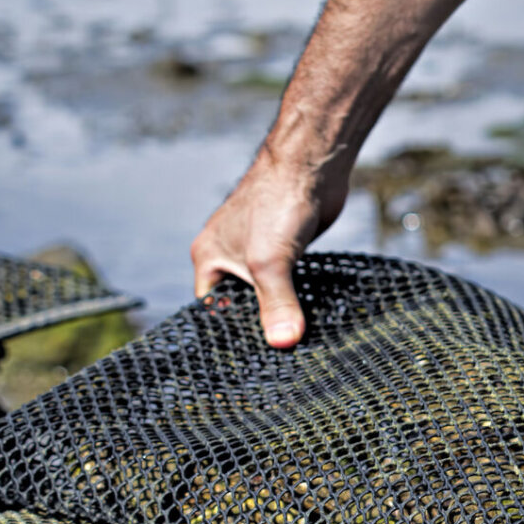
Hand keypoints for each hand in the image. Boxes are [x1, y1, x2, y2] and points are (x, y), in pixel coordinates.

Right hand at [189, 152, 348, 348]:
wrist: (311, 165)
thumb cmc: (277, 202)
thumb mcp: (270, 262)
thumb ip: (276, 304)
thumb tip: (284, 342)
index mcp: (210, 259)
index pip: (211, 309)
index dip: (229, 333)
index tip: (252, 359)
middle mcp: (230, 256)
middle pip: (241, 304)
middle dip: (258, 326)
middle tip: (279, 357)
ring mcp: (260, 252)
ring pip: (268, 294)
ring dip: (282, 311)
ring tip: (297, 343)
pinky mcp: (287, 249)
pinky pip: (289, 283)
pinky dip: (298, 298)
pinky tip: (313, 317)